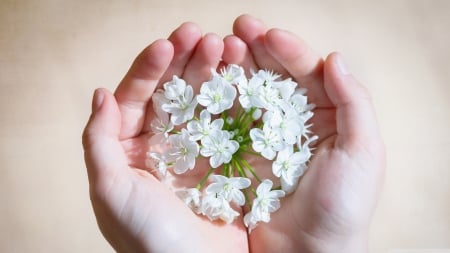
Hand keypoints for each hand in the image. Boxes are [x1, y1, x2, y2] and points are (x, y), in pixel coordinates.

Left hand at [82, 23, 248, 252]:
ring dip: (211, 73)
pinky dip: (233, 99)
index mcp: (130, 149)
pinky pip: (227, 123)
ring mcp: (194, 151)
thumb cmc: (145, 238)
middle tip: (202, 35)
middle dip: (185, 61)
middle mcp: (161, 146)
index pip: (136, 97)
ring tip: (225, 47)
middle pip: (171, 92)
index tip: (168, 45)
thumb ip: (99, 141)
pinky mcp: (223, 161)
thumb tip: (102, 93)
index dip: (149, 68)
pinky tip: (240, 78)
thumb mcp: (110, 190)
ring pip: (201, 102)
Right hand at [222, 15, 384, 252]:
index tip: (267, 34)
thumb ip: (353, 102)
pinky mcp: (239, 156)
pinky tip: (207, 83)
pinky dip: (217, 102)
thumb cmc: (342, 205)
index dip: (288, 50)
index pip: (306, 72)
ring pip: (247, 94)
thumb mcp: (363, 151)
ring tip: (218, 48)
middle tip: (235, 31)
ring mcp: (263, 138)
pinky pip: (227, 123)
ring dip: (233, 69)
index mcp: (325, 117)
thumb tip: (334, 57)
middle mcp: (292, 123)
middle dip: (255, 51)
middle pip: (272, 77)